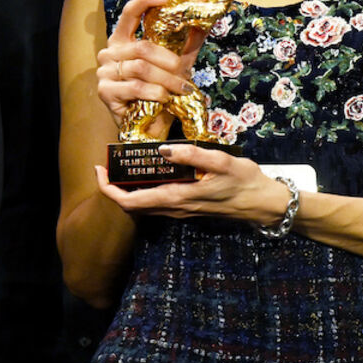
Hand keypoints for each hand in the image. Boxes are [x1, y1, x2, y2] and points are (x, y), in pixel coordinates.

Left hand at [94, 145, 288, 227]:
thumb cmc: (245, 182)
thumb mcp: (222, 162)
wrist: (263, 204)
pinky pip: (157, 204)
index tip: (100, 171)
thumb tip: (162, 150)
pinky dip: (144, 191)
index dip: (109, 189)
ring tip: (123, 166)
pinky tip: (150, 173)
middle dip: (113, 188)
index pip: (131, 201)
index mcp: (177, 198)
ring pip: (144, 206)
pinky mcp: (188, 208)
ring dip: (128, 190)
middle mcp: (175, 209)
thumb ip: (192, 155)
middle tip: (107, 165)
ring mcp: (181, 211)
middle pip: (132, 206)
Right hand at [98, 0, 200, 129]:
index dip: (145, 1)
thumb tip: (206, 20)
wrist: (150, 125)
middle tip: (184, 74)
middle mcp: (110, 52)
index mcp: (123, 39)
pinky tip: (164, 98)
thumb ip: (188, 43)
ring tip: (180, 89)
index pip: (130, 13)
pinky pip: (135, 87)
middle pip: (142, 47)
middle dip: (169, 62)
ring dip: (166, 80)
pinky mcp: (105, 91)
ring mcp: (104, 71)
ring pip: (141, 68)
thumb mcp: (178, 64)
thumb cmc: (161, 91)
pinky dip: (155, 93)